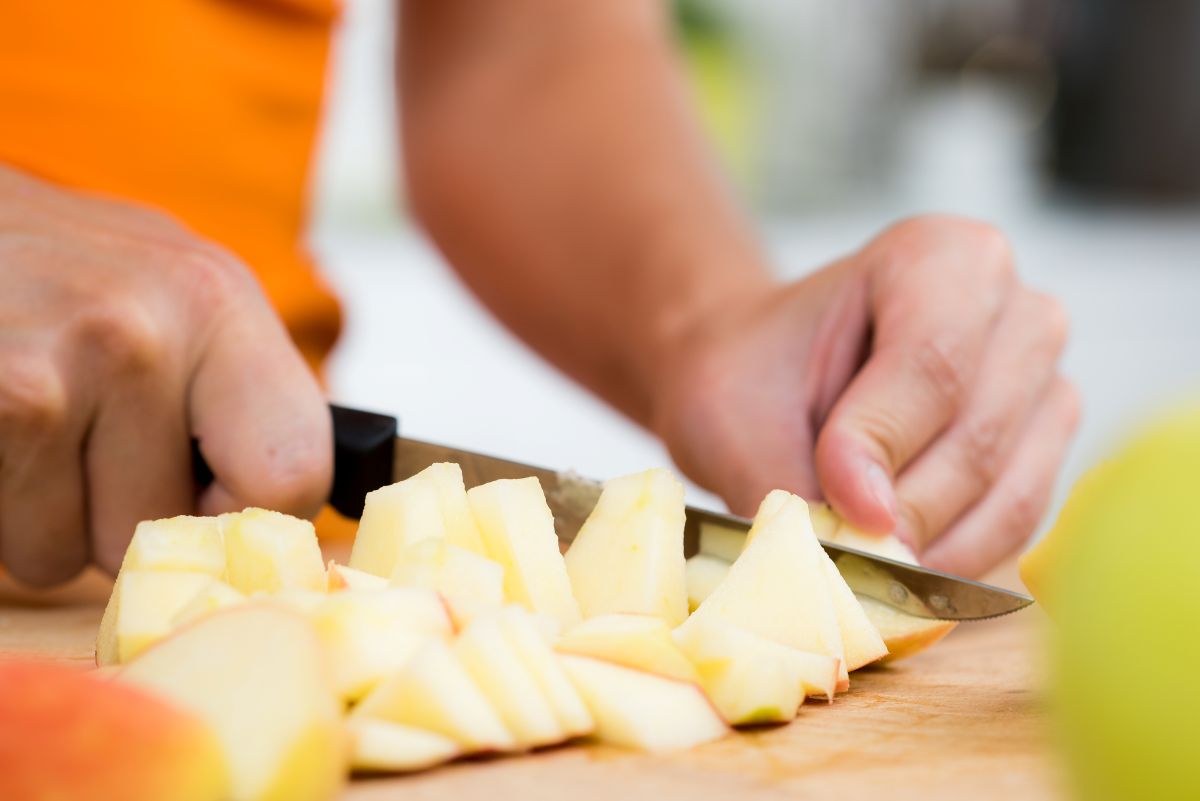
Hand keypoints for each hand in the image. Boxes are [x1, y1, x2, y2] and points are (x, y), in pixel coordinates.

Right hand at [0, 167, 330, 585]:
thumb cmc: (49, 271)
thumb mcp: (167, 292)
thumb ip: (230, 393)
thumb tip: (283, 526)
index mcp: (218, 302)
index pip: (294, 476)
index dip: (242, 516)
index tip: (201, 503)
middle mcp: (146, 329)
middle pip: (168, 531)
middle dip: (117, 517)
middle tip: (77, 439)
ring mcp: (55, 369)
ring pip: (70, 555)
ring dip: (41, 519)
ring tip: (22, 423)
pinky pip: (5, 546)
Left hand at [652, 215, 1078, 577]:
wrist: (765, 385)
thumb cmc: (749, 378)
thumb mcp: (734, 416)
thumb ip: (786, 485)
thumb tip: (840, 567)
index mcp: (941, 255)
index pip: (932, 362)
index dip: (880, 444)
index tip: (834, 502)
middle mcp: (1016, 308)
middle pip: (976, 433)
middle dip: (899, 511)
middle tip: (835, 548)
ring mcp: (1044, 381)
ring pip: (1005, 491)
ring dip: (925, 546)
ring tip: (855, 556)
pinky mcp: (1046, 451)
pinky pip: (1015, 525)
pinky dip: (950, 560)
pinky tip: (894, 563)